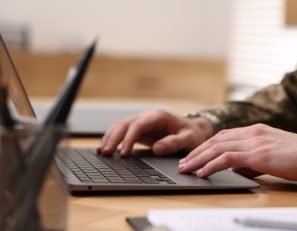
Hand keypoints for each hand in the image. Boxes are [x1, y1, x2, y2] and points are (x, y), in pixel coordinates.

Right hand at [97, 109, 213, 156]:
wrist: (194, 130)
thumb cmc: (192, 135)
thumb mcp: (189, 139)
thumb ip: (174, 143)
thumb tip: (156, 148)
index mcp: (159, 116)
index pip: (138, 125)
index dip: (128, 139)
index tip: (124, 153)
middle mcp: (148, 116)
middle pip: (125, 124)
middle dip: (114, 138)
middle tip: (106, 154)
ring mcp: (142, 122)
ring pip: (120, 126)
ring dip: (110, 138)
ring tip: (102, 153)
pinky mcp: (139, 129)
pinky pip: (122, 131)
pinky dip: (112, 138)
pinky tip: (106, 148)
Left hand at [178, 124, 296, 181]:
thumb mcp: (273, 155)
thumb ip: (253, 160)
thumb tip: (237, 169)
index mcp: (256, 130)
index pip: (224, 136)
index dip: (207, 146)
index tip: (195, 155)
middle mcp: (253, 132)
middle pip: (216, 140)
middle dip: (197, 152)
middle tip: (183, 162)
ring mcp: (255, 142)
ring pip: (217, 148)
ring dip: (198, 159)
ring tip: (186, 168)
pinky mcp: (258, 154)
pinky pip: (227, 159)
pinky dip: (211, 165)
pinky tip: (202, 172)